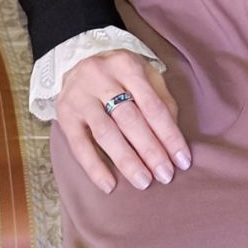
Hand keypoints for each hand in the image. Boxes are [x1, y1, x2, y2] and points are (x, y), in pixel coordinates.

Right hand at [56, 49, 190, 194]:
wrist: (76, 62)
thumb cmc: (119, 74)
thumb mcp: (143, 75)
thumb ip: (160, 100)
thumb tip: (172, 137)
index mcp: (127, 66)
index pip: (153, 106)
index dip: (169, 135)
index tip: (182, 160)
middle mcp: (102, 78)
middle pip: (130, 119)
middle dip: (151, 151)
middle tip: (165, 176)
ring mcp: (80, 97)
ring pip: (106, 133)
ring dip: (127, 161)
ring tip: (144, 182)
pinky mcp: (64, 115)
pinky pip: (79, 146)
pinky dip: (95, 167)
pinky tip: (110, 185)